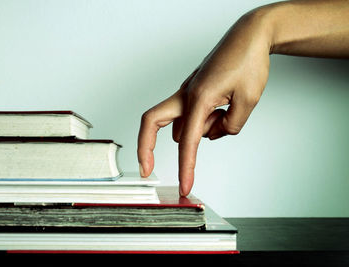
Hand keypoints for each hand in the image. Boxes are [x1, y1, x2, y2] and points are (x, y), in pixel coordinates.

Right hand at [138, 10, 271, 195]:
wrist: (249, 36)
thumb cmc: (248, 61)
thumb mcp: (248, 100)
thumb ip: (230, 126)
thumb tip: (215, 132)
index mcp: (198, 98)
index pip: (188, 142)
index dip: (185, 168)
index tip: (184, 186)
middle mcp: (185, 95)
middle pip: (151, 122)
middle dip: (145, 147)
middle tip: (147, 169)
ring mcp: (187, 92)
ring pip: (182, 122)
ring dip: (199, 129)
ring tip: (228, 110)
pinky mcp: (193, 91)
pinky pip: (192, 115)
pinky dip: (206, 120)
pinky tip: (225, 106)